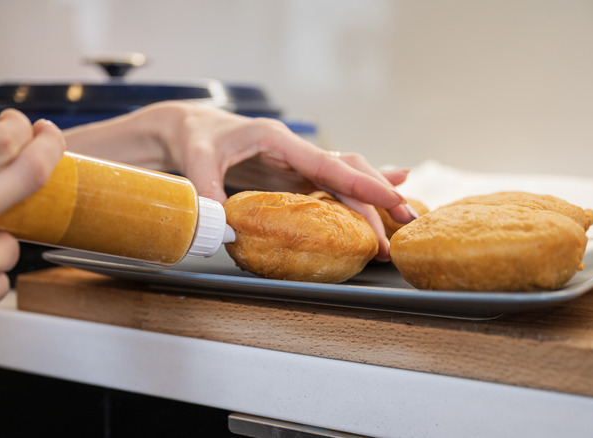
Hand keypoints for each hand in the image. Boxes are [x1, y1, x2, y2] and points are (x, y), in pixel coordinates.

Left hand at [64, 101, 416, 259]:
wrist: (187, 128)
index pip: (327, 164)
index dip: (360, 183)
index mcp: (278, 140)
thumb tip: (222, 226)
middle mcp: (294, 150)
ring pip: (345, 176)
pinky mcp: (292, 176)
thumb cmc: (193, 138)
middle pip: (346, 170)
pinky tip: (386, 192)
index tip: (390, 199)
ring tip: (402, 217)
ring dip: (372, 197)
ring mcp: (295, 163)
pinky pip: (331, 184)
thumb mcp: (195, 160)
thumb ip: (208, 188)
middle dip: (378, 195)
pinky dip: (358, 190)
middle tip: (405, 222)